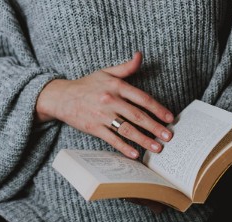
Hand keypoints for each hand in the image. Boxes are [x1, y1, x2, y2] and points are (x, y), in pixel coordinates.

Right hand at [36, 52, 173, 158]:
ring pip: (127, 129)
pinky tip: (135, 154)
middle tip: (168, 136)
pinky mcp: (94, 128)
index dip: (158, 109)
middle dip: (155, 127)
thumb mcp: (106, 72)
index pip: (142, 98)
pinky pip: (111, 139)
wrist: (61, 97)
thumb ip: (126, 67)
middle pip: (137, 116)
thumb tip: (140, 56)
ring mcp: (102, 115)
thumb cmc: (87, 85)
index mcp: (117, 86)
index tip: (170, 118)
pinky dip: (124, 147)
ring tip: (157, 148)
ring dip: (143, 140)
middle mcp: (110, 100)